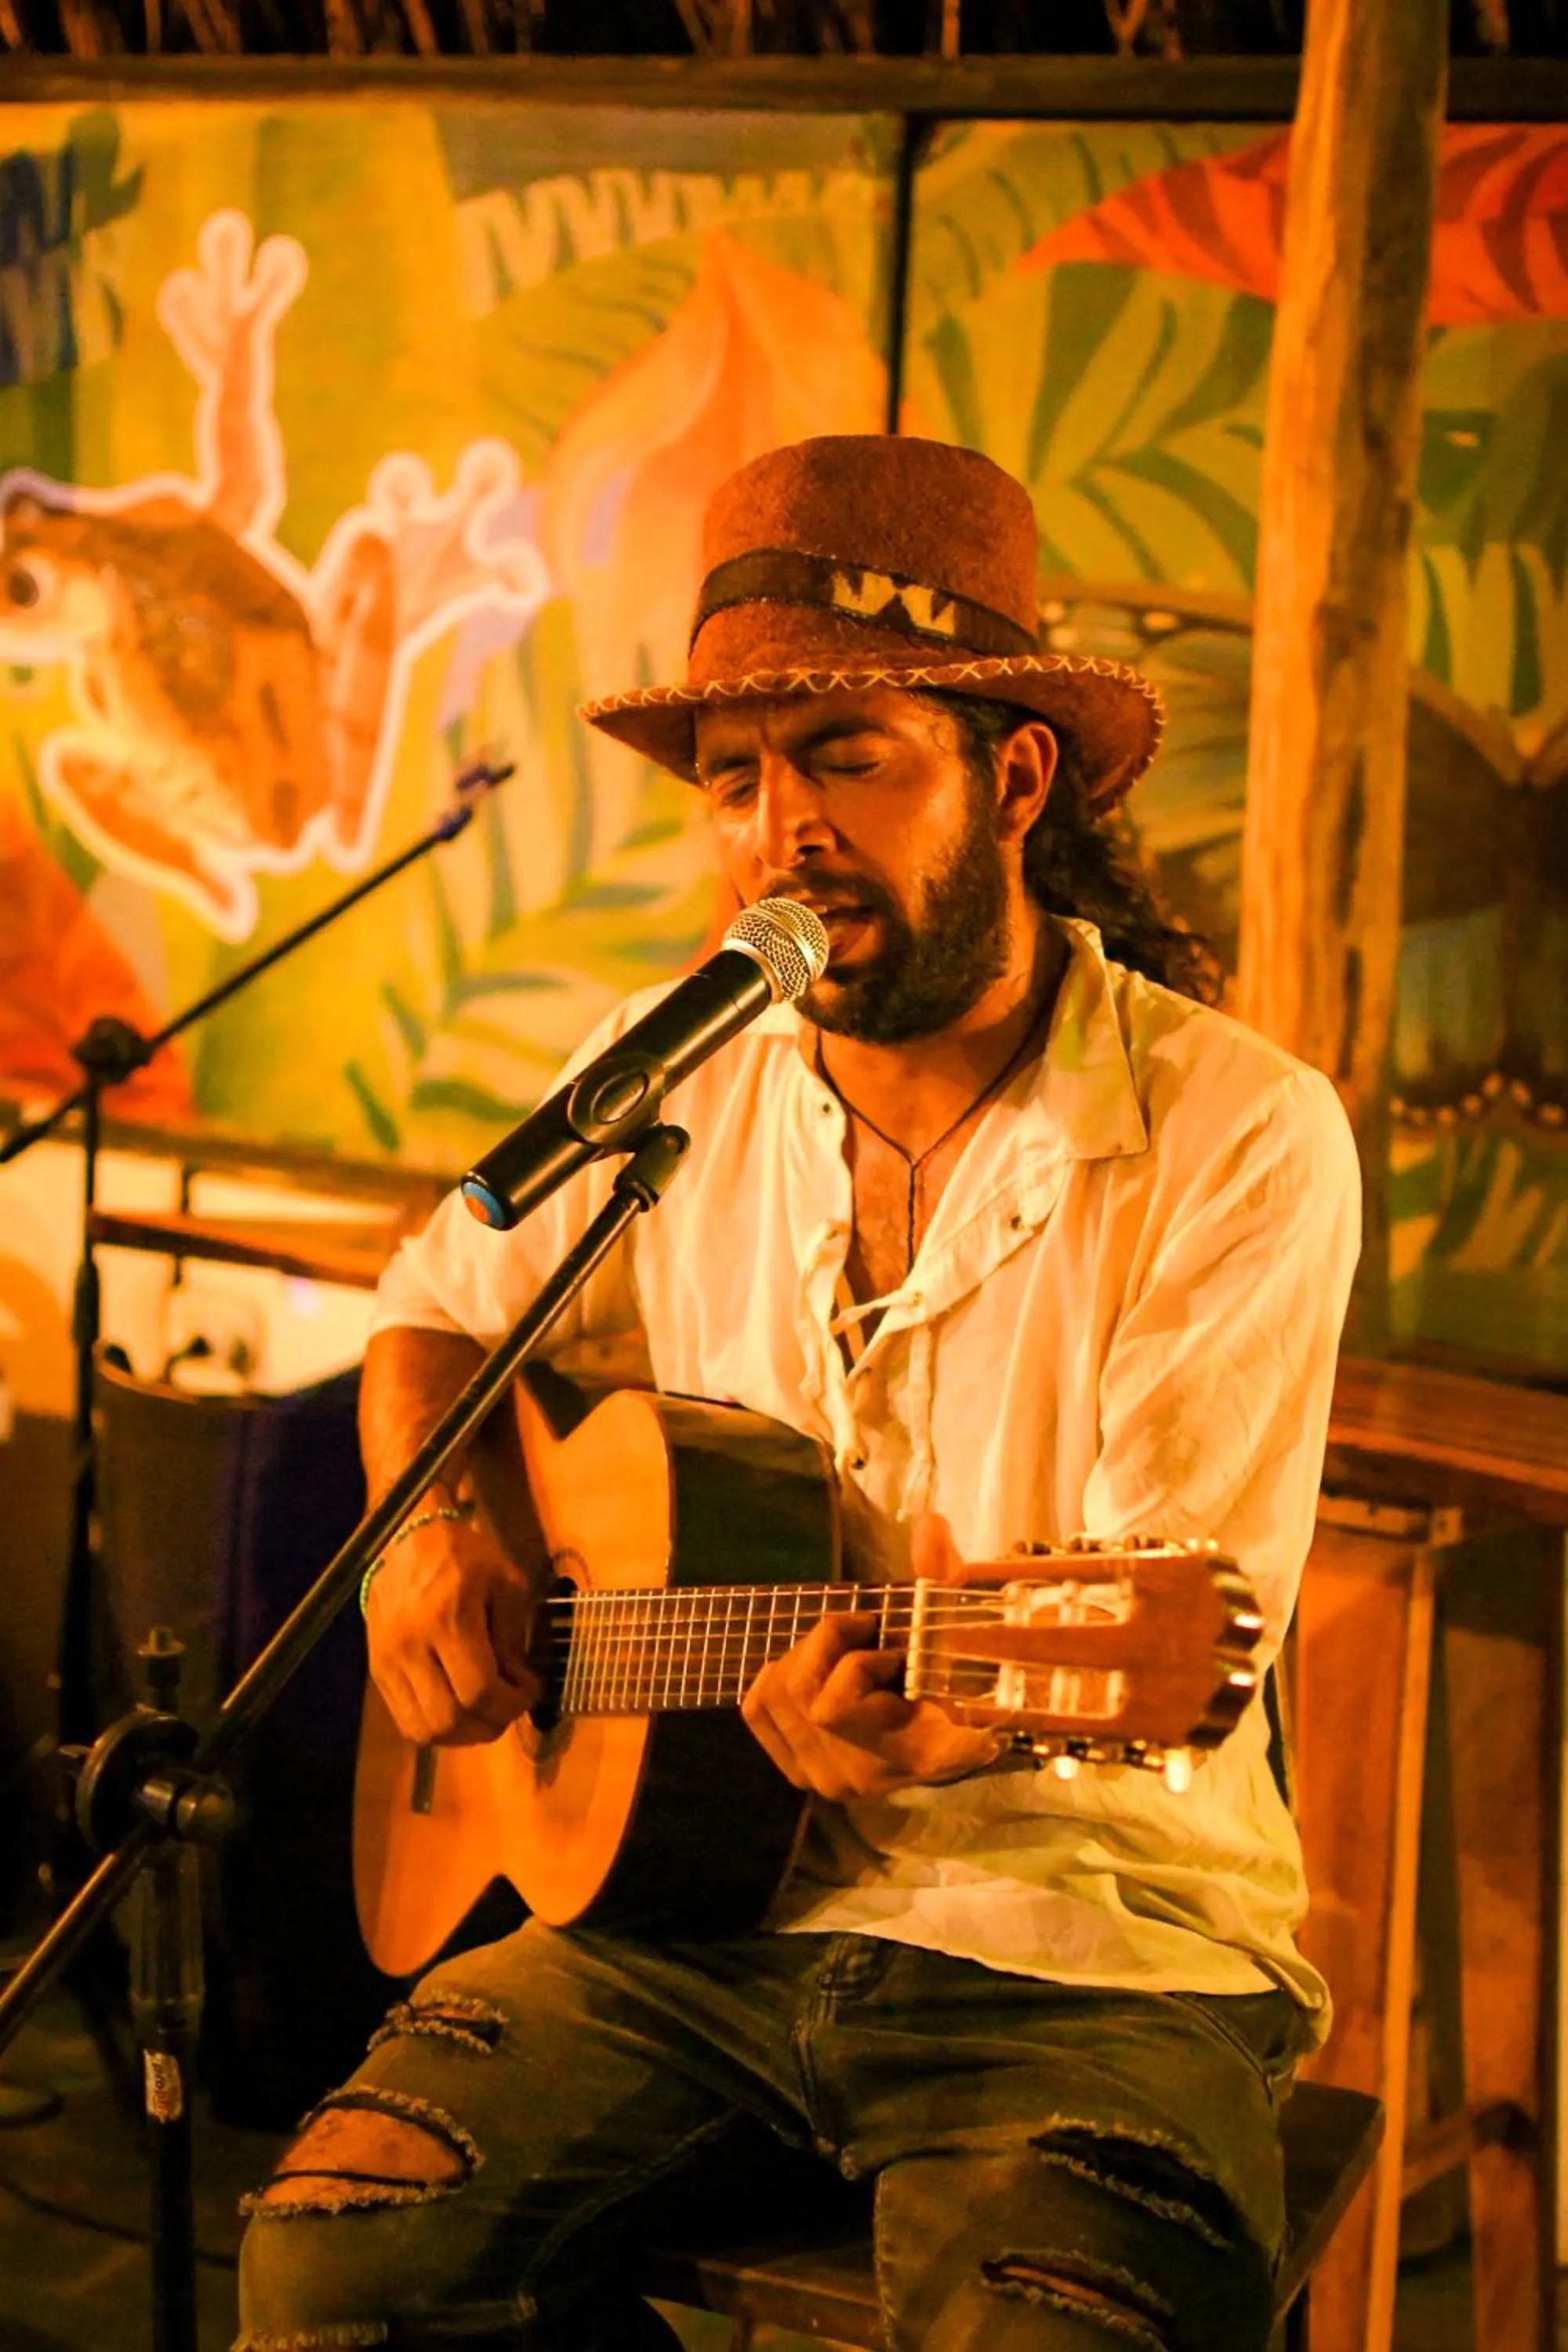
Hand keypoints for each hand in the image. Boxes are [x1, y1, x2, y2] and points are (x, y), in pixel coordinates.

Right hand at [365, 1507, 541, 1746]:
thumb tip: (516, 1684)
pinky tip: (459, 1709)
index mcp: (448, 1619)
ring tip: (485, 1714)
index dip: (513, 1703)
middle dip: (491, 1724)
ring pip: (424, 1730)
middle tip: (509, 1706)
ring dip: (462, 1735)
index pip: (479, 1691)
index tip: (530, 1689)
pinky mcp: (377, 1669)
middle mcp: (411, 1646)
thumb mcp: (504, 1582)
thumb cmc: (463, 1555)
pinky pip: (405, 1720)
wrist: (404, 1538)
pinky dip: (437, 1727)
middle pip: (451, 1719)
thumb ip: (512, 1637)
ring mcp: (387, 1661)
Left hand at [740, 1514, 1005, 1801]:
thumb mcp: (944, 1624)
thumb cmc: (940, 1672)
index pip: (848, 1715)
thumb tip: (930, 1526)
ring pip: (780, 1692)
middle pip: (806, 1692)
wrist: (927, 1732)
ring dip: (811, 1655)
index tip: (903, 1661)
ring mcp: (828, 1781)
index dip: (865, 1673)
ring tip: (848, 1653)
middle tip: (868, 1635)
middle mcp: (868, 1777)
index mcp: (920, 1751)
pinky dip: (779, 1673)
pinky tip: (819, 1670)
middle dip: (834, 1644)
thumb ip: (939, 1578)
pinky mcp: (798, 1773)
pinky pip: (757, 1705)